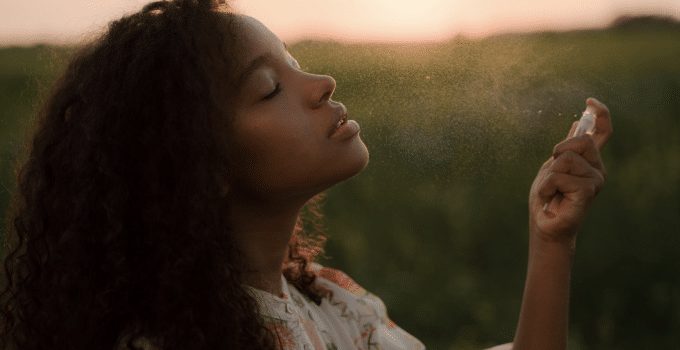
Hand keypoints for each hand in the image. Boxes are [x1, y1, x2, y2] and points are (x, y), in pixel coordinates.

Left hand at [528, 98, 611, 246]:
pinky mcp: (588, 191)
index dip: (600, 114)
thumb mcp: (553, 165)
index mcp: (589, 160)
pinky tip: (550, 197)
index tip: (589, 102)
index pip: (602, 132)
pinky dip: (547, 186)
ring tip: (550, 190)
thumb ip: (568, 148)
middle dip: (558, 152)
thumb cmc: (548, 198)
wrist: (545, 225)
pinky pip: (561, 176)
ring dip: (549, 174)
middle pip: (580, 140)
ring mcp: (595, 180)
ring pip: (566, 159)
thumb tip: (578, 122)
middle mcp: (597, 168)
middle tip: (552, 173)